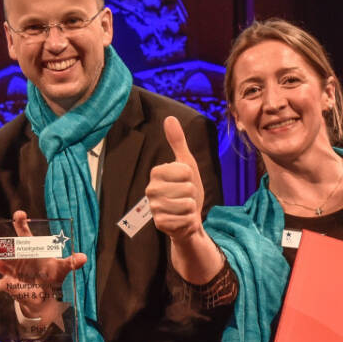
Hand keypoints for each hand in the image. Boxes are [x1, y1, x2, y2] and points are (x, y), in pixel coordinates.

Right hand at [0, 209, 86, 327]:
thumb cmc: (51, 276)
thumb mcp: (61, 268)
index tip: (19, 215)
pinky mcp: (7, 285)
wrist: (45, 296)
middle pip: (1, 246)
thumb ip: (71, 262)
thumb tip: (84, 257)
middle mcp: (16, 257)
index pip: (23, 232)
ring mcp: (9, 271)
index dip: (20, 222)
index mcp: (29, 249)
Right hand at [146, 116, 206, 241]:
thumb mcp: (186, 163)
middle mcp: (151, 189)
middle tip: (185, 196)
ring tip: (184, 208)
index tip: (185, 180)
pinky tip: (182, 219)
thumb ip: (177, 142)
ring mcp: (154, 207)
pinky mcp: (160, 223)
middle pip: (187, 188)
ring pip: (187, 204)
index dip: (191, 176)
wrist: (188, 218)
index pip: (185, 170)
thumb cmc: (187, 189)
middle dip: (192, 194)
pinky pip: (185, 218)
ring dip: (191, 208)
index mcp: (156, 173)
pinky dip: (189, 220)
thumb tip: (169, 118)